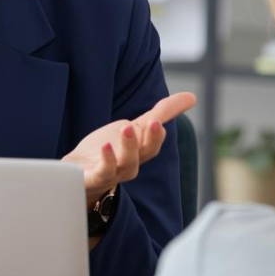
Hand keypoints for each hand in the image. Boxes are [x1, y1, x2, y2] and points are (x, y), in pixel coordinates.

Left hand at [63, 92, 196, 207]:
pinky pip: (103, 172)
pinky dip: (107, 160)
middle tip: (153, 122)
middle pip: (145, 153)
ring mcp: (112, 172)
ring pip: (126, 163)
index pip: (153, 143)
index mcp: (140, 151)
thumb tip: (193, 97)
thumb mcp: (135, 128)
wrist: (81, 174)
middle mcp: (130, 164)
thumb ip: (162, 113)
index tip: (158, 120)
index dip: (156, 133)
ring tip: (127, 128)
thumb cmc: (111, 150)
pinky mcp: (93, 178)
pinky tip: (105, 145)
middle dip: (151, 139)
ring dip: (129, 146)